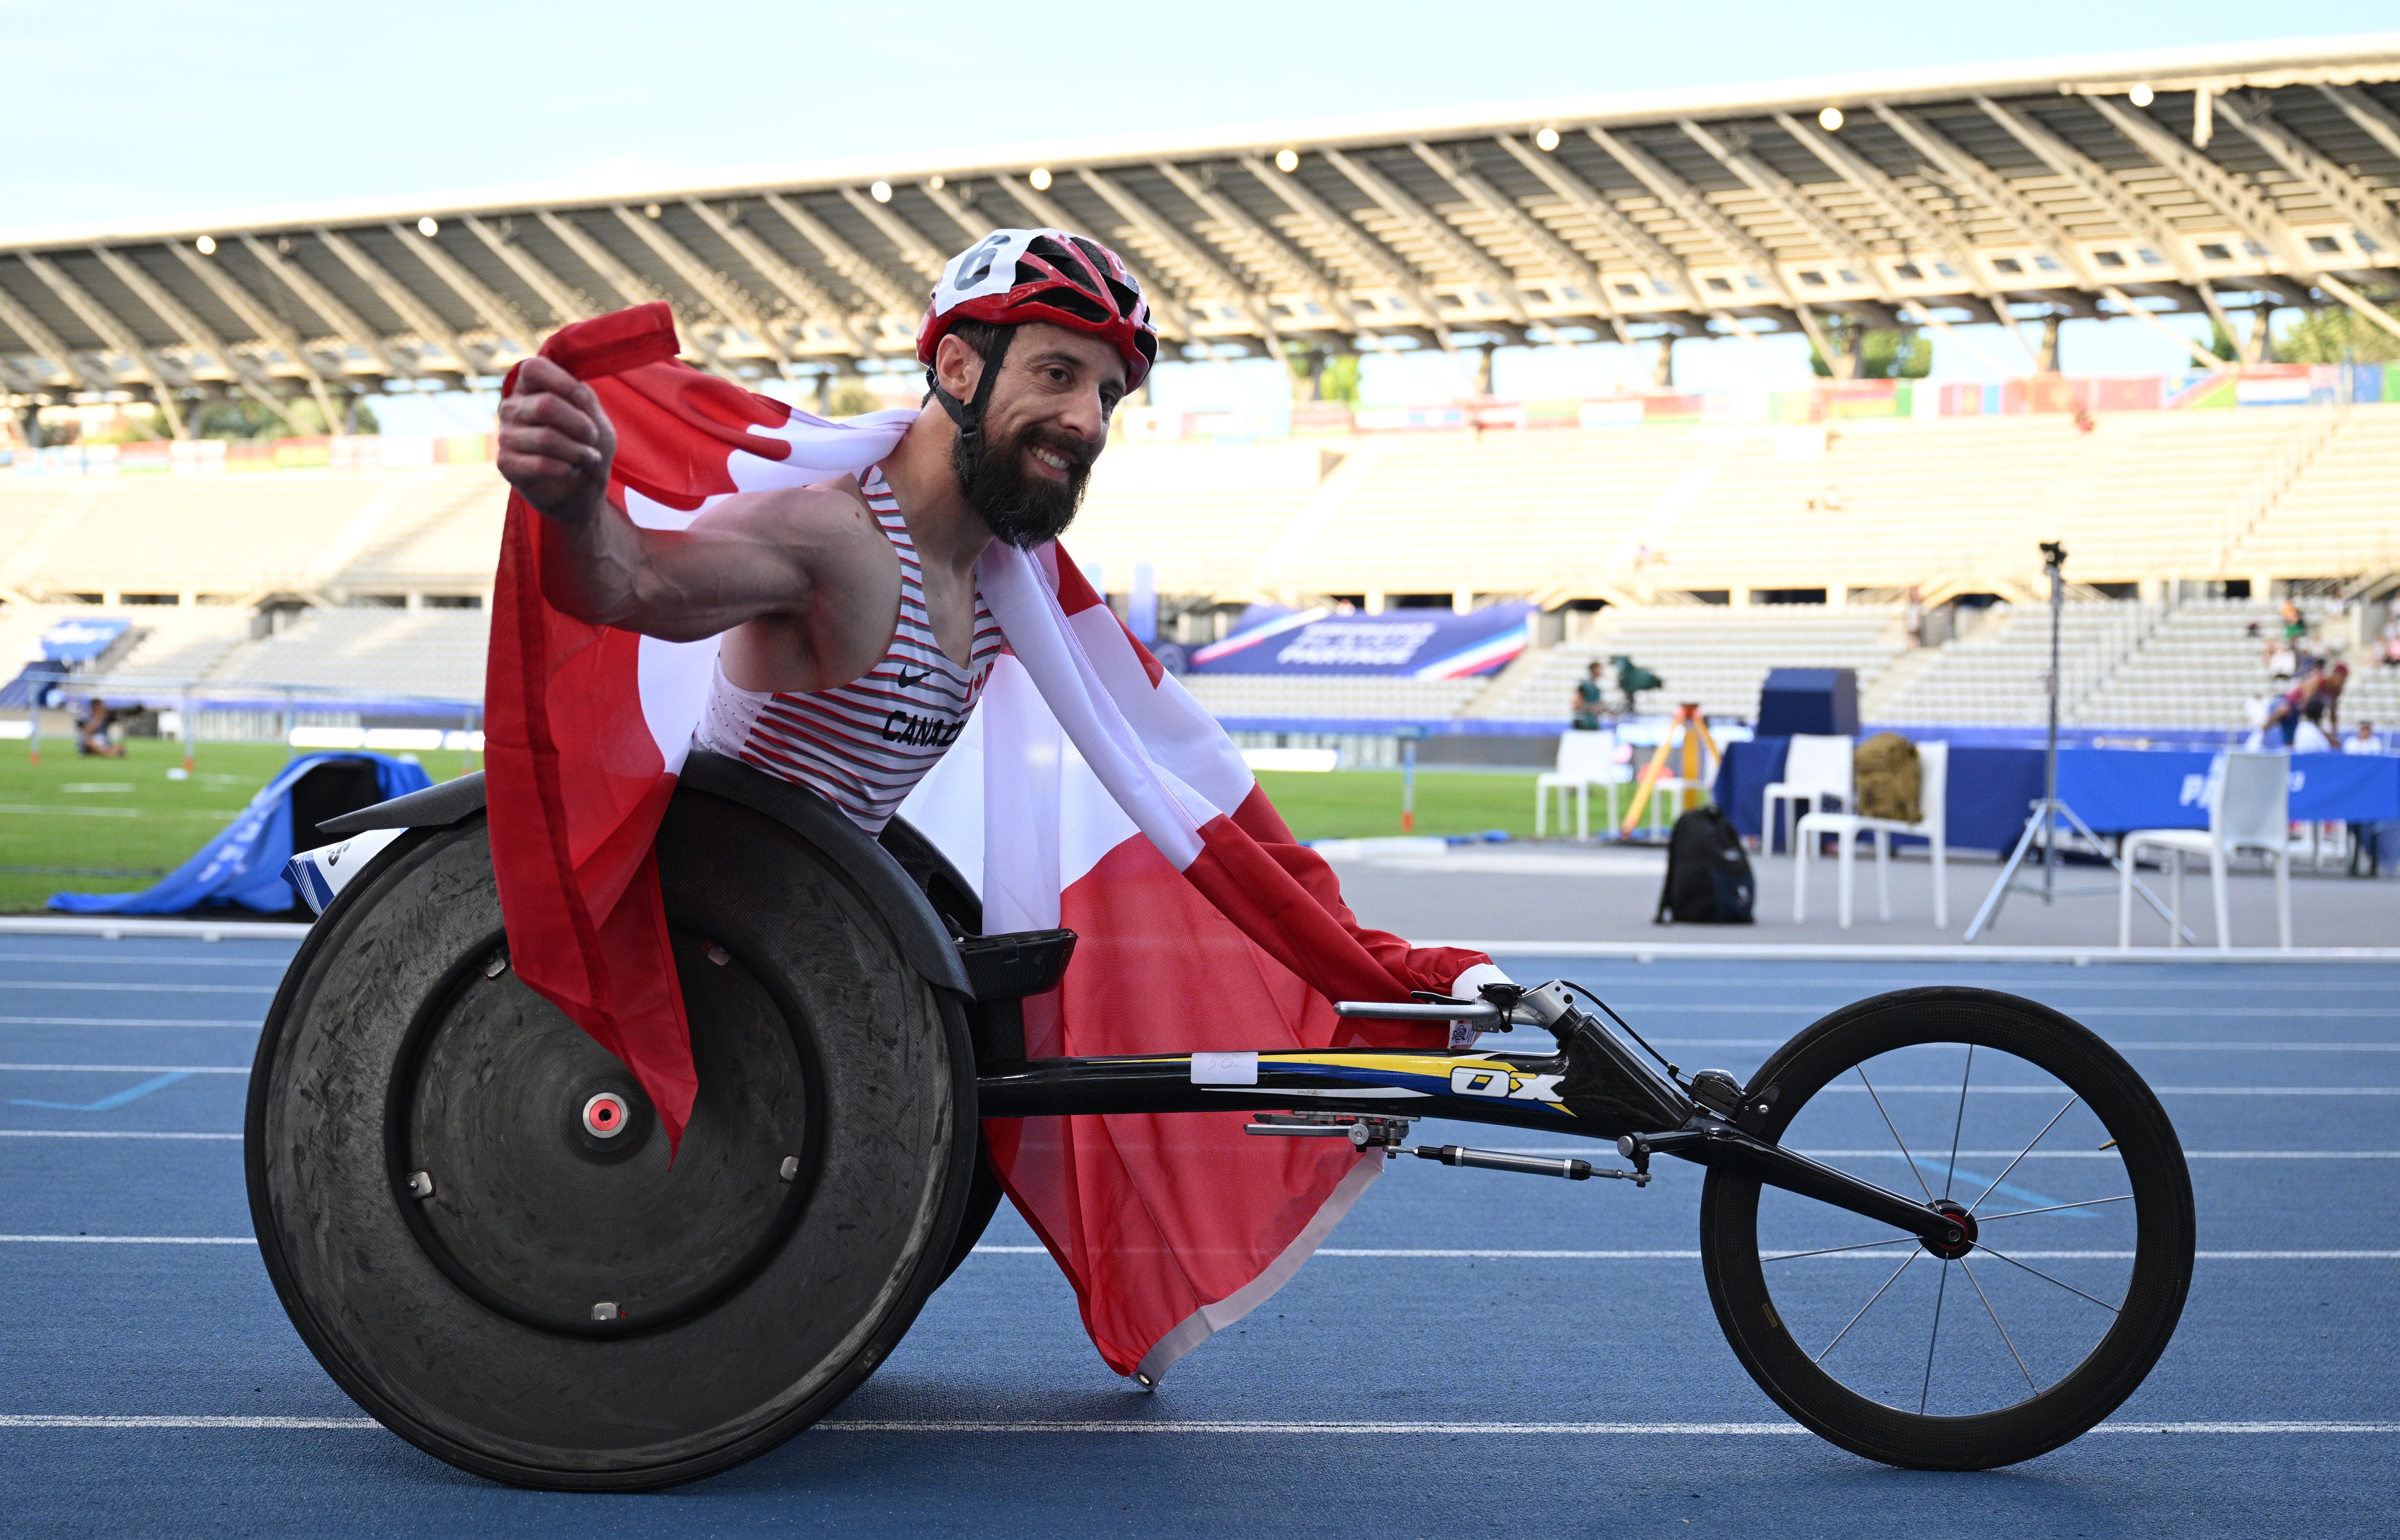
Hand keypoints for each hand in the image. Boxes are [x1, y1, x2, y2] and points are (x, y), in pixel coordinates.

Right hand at [496, 356, 615, 521]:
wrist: (582, 490)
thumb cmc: (588, 446)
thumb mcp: (595, 418)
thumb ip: (583, 398)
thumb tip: (574, 387)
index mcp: (531, 387)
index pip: (533, 368)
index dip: (564, 383)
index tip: (584, 401)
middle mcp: (513, 407)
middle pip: (546, 406)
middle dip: (581, 425)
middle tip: (592, 438)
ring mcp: (506, 435)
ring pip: (546, 438)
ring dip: (578, 452)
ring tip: (589, 458)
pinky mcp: (506, 463)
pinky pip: (540, 464)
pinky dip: (566, 469)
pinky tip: (572, 471)